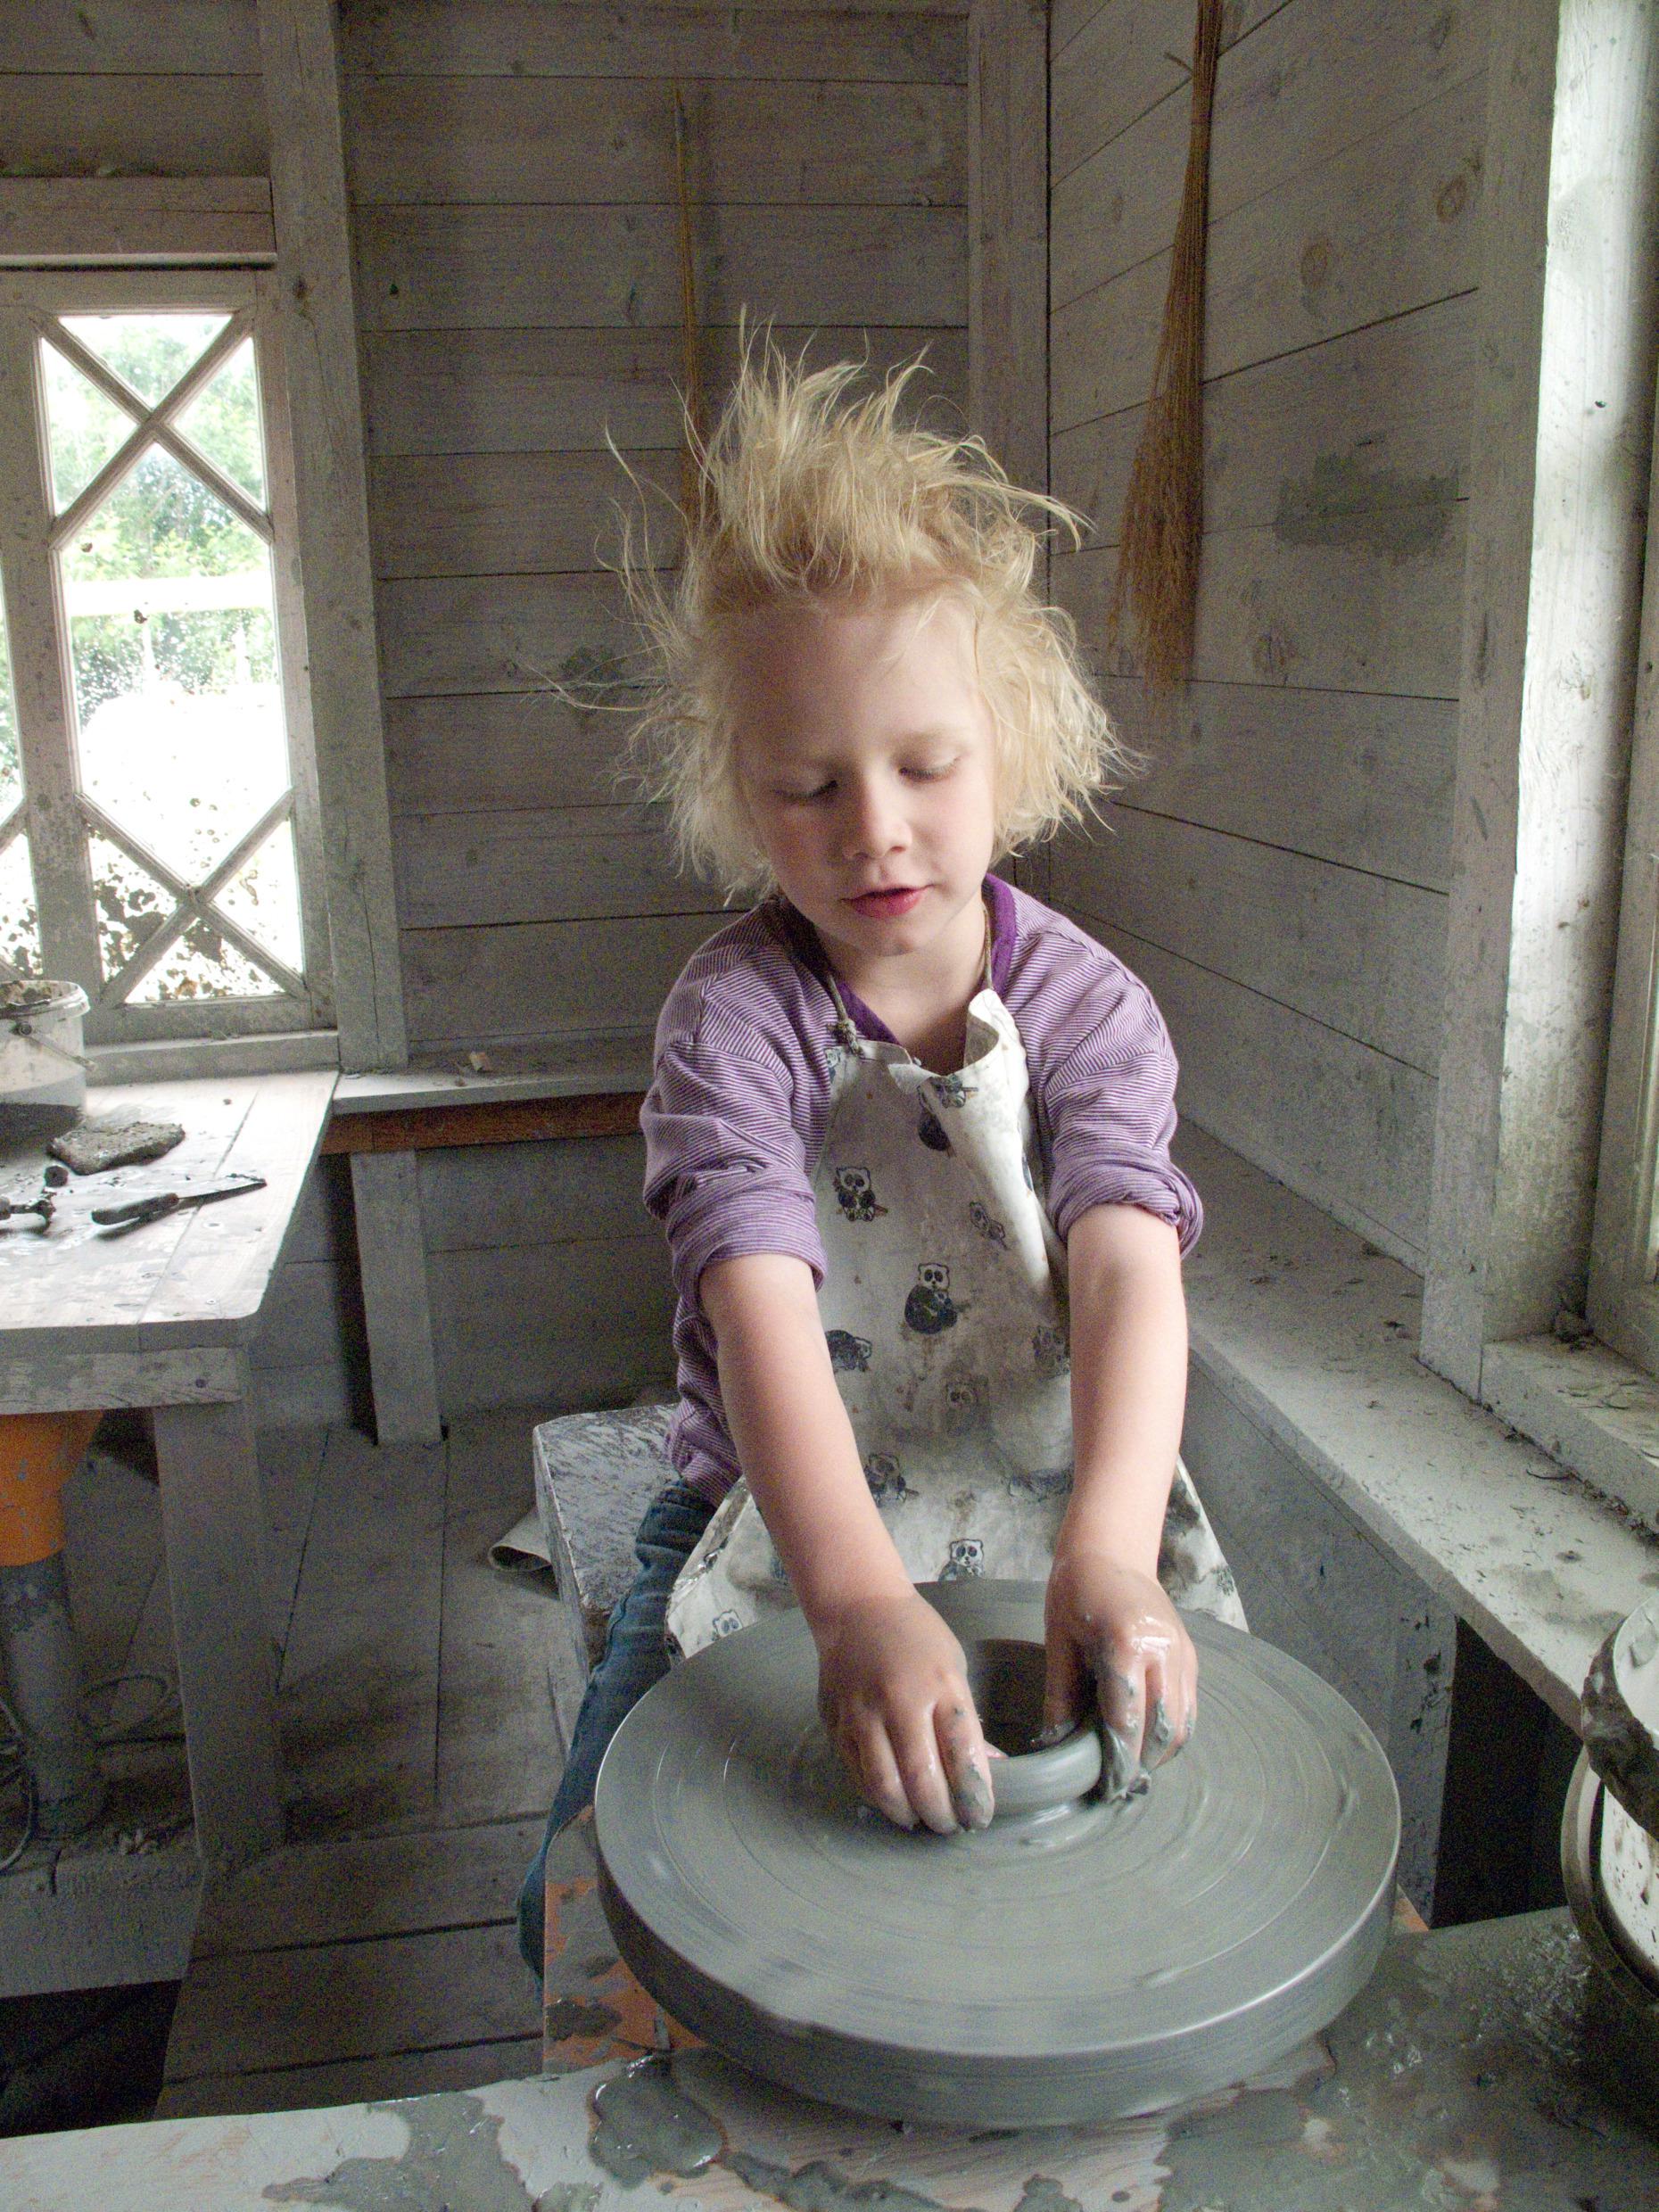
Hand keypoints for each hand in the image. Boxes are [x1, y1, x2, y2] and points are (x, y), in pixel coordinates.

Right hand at [815, 1589, 994, 1833]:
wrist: (856, 1608)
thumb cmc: (915, 1636)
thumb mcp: (953, 1669)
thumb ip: (967, 1722)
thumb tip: (988, 1770)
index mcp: (939, 1684)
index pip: (962, 1754)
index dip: (974, 1795)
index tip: (980, 1816)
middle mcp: (898, 1701)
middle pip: (922, 1780)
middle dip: (941, 1814)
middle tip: (950, 1825)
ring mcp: (862, 1714)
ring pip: (884, 1787)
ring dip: (908, 1814)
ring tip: (922, 1819)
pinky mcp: (836, 1724)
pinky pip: (858, 1775)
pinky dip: (879, 1796)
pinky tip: (894, 1799)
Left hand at [1043, 1544, 1195, 1798]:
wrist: (1111, 1550)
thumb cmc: (1076, 1591)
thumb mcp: (1059, 1641)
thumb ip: (1061, 1696)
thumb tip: (1055, 1744)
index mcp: (1127, 1644)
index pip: (1127, 1720)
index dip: (1117, 1759)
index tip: (1105, 1786)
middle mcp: (1163, 1651)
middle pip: (1163, 1729)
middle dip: (1142, 1762)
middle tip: (1117, 1783)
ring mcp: (1182, 1653)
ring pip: (1182, 1723)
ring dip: (1160, 1751)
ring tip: (1132, 1765)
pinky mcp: (1190, 1654)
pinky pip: (1188, 1705)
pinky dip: (1172, 1729)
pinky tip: (1147, 1738)